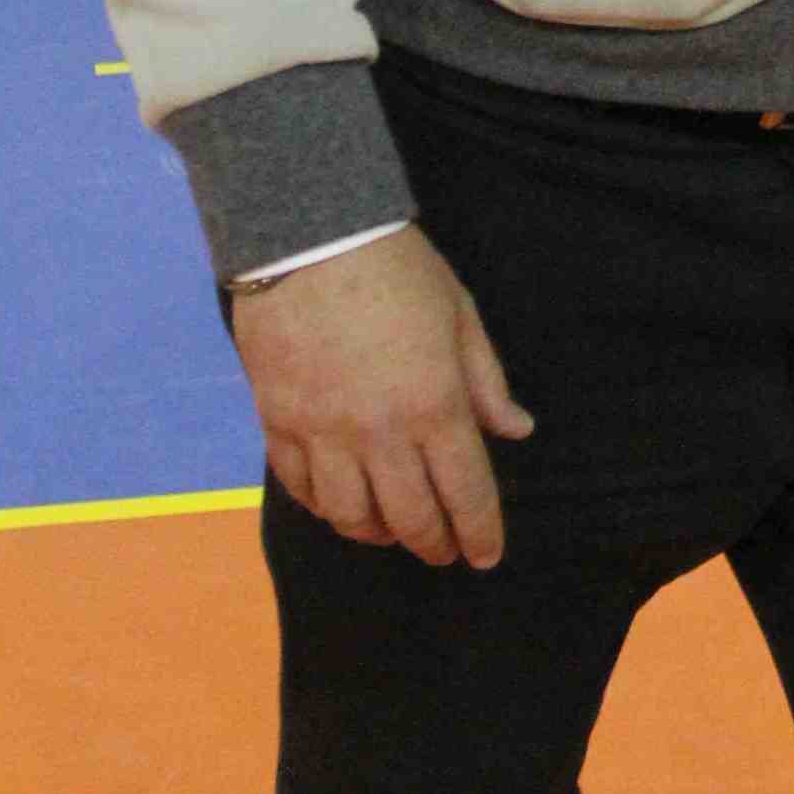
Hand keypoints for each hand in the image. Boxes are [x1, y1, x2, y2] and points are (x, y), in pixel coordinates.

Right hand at [232, 225, 533, 568]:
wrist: (307, 236)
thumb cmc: (397, 269)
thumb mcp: (461, 317)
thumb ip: (486, 382)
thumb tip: (515, 430)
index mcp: (435, 405)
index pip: (465, 493)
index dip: (479, 533)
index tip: (485, 557)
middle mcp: (379, 433)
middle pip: (410, 517)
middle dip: (433, 544)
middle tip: (444, 552)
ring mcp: (322, 432)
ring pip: (349, 515)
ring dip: (376, 533)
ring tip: (391, 531)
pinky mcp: (277, 422)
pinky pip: (300, 486)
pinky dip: (322, 507)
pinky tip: (339, 505)